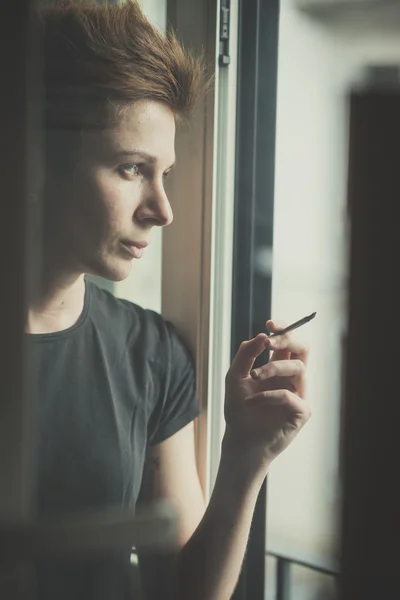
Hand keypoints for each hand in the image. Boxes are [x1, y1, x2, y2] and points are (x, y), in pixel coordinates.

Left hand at [223, 320, 310, 472]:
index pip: (289, 342)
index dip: (284, 329)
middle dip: (288, 339)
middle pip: (303, 349)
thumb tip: (261, 335)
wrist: (240, 440)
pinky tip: (252, 402)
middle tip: (268, 342)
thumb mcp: (235, 378)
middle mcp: (291, 379)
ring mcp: (299, 394)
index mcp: (278, 368)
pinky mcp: (301, 412)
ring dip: (272, 368)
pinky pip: (288, 395)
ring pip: (298, 368)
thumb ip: (245, 355)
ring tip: (253, 377)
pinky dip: (267, 395)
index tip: (270, 323)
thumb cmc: (239, 410)